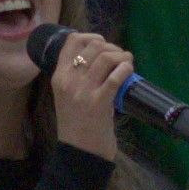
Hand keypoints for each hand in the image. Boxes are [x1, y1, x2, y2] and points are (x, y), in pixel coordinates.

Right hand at [37, 30, 130, 159]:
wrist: (78, 153)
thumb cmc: (76, 124)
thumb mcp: (68, 96)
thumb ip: (77, 77)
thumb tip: (101, 58)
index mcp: (59, 76)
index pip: (71, 41)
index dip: (91, 36)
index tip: (103, 44)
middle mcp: (69, 80)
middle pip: (93, 46)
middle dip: (111, 46)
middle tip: (119, 57)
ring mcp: (83, 91)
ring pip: (106, 57)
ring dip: (122, 56)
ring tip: (127, 62)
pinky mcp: (99, 103)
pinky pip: (116, 76)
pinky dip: (127, 69)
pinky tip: (130, 71)